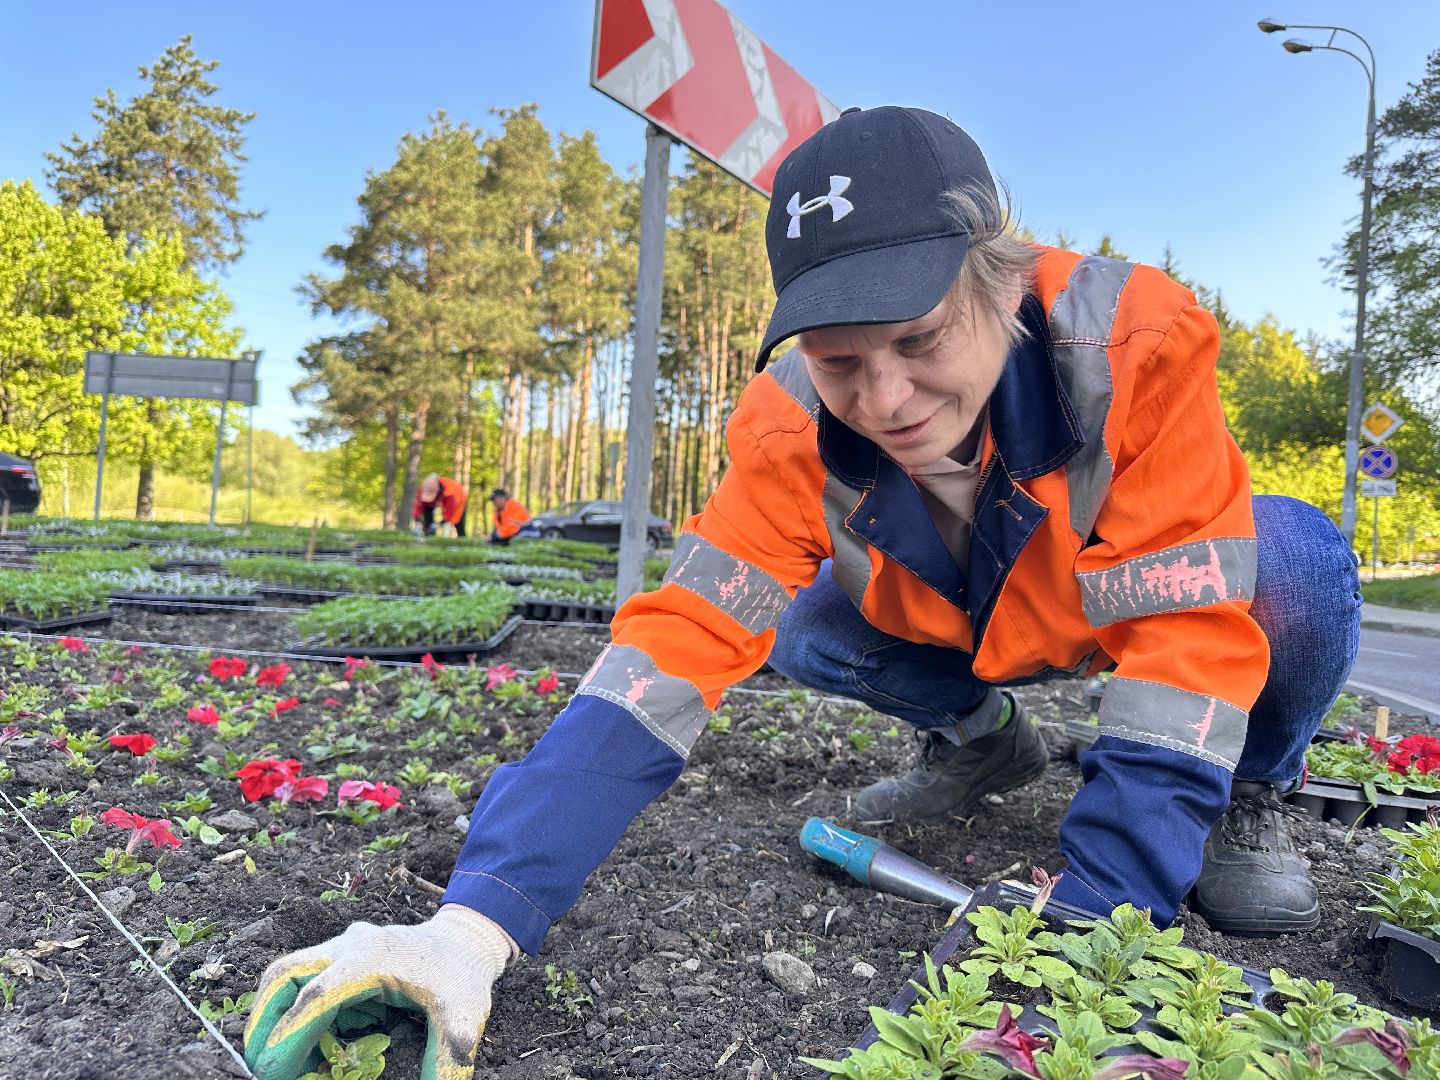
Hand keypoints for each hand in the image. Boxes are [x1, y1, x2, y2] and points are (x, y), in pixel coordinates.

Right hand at [243, 904, 514, 1079]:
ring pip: (285, 973)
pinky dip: (296, 1013)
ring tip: (282, 1062)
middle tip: (259, 1068)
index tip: (273, 1070)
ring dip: (272, 1016)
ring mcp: (340, 948)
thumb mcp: (465, 1015)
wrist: (466, 939)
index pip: (317, 995)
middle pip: (283, 975)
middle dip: (262, 1022)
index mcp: (372, 958)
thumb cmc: (462, 976)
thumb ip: (448, 1054)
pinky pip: (303, 981)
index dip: (291, 1034)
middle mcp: (348, 948)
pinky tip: (315, 1046)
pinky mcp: (339, 957)